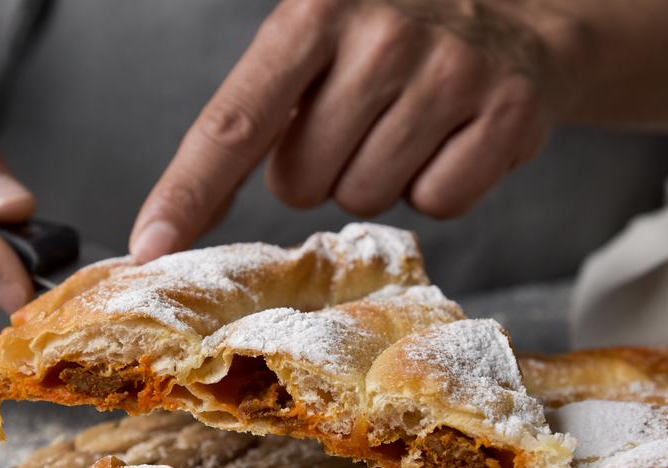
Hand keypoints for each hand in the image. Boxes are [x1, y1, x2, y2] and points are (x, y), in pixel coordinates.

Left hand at [131, 0, 580, 261]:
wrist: (517, 20)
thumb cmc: (389, 43)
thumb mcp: (316, 42)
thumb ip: (256, 113)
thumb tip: (176, 219)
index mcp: (314, 11)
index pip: (235, 121)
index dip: (188, 191)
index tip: (150, 245)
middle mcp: (382, 34)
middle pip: (302, 182)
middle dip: (319, 168)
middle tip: (358, 119)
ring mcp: (451, 70)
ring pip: (366, 198)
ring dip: (374, 176)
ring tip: (407, 121)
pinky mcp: (508, 112)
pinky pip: (437, 203)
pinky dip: (435, 186)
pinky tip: (451, 137)